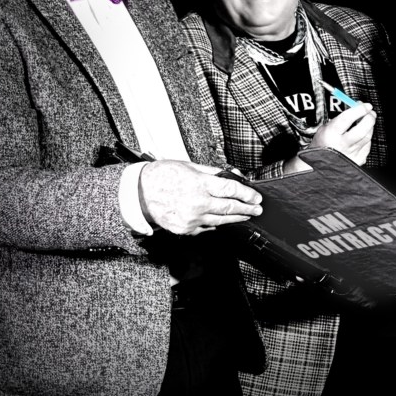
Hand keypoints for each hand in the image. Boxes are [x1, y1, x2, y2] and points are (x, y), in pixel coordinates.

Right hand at [138, 160, 262, 235]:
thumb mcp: (189, 166)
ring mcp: (191, 218)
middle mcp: (197, 203)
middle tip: (257, 209)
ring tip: (246, 215)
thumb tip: (232, 176)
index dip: (247, 194)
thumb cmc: (162, 176)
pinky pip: (206, 227)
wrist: (138, 193)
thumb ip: (213, 172)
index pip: (231, 189)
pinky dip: (216, 223)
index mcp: (199, 184)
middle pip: (230, 207)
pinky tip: (223, 220)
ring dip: (236, 218)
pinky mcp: (185, 229)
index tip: (256, 197)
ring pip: (221, 220)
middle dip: (247, 208)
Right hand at [312, 102, 376, 164]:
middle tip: (370, 112)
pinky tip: (363, 135)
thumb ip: (340, 118)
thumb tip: (356, 108)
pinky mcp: (357, 161)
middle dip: (369, 118)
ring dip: (370, 126)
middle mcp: (342, 145)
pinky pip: (367, 146)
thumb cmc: (321, 145)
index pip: (348, 118)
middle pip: (362, 129)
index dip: (359, 110)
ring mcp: (351, 154)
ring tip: (367, 121)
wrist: (319, 165)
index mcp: (331, 135)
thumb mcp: (324, 128)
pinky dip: (367, 138)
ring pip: (367, 137)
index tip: (365, 105)